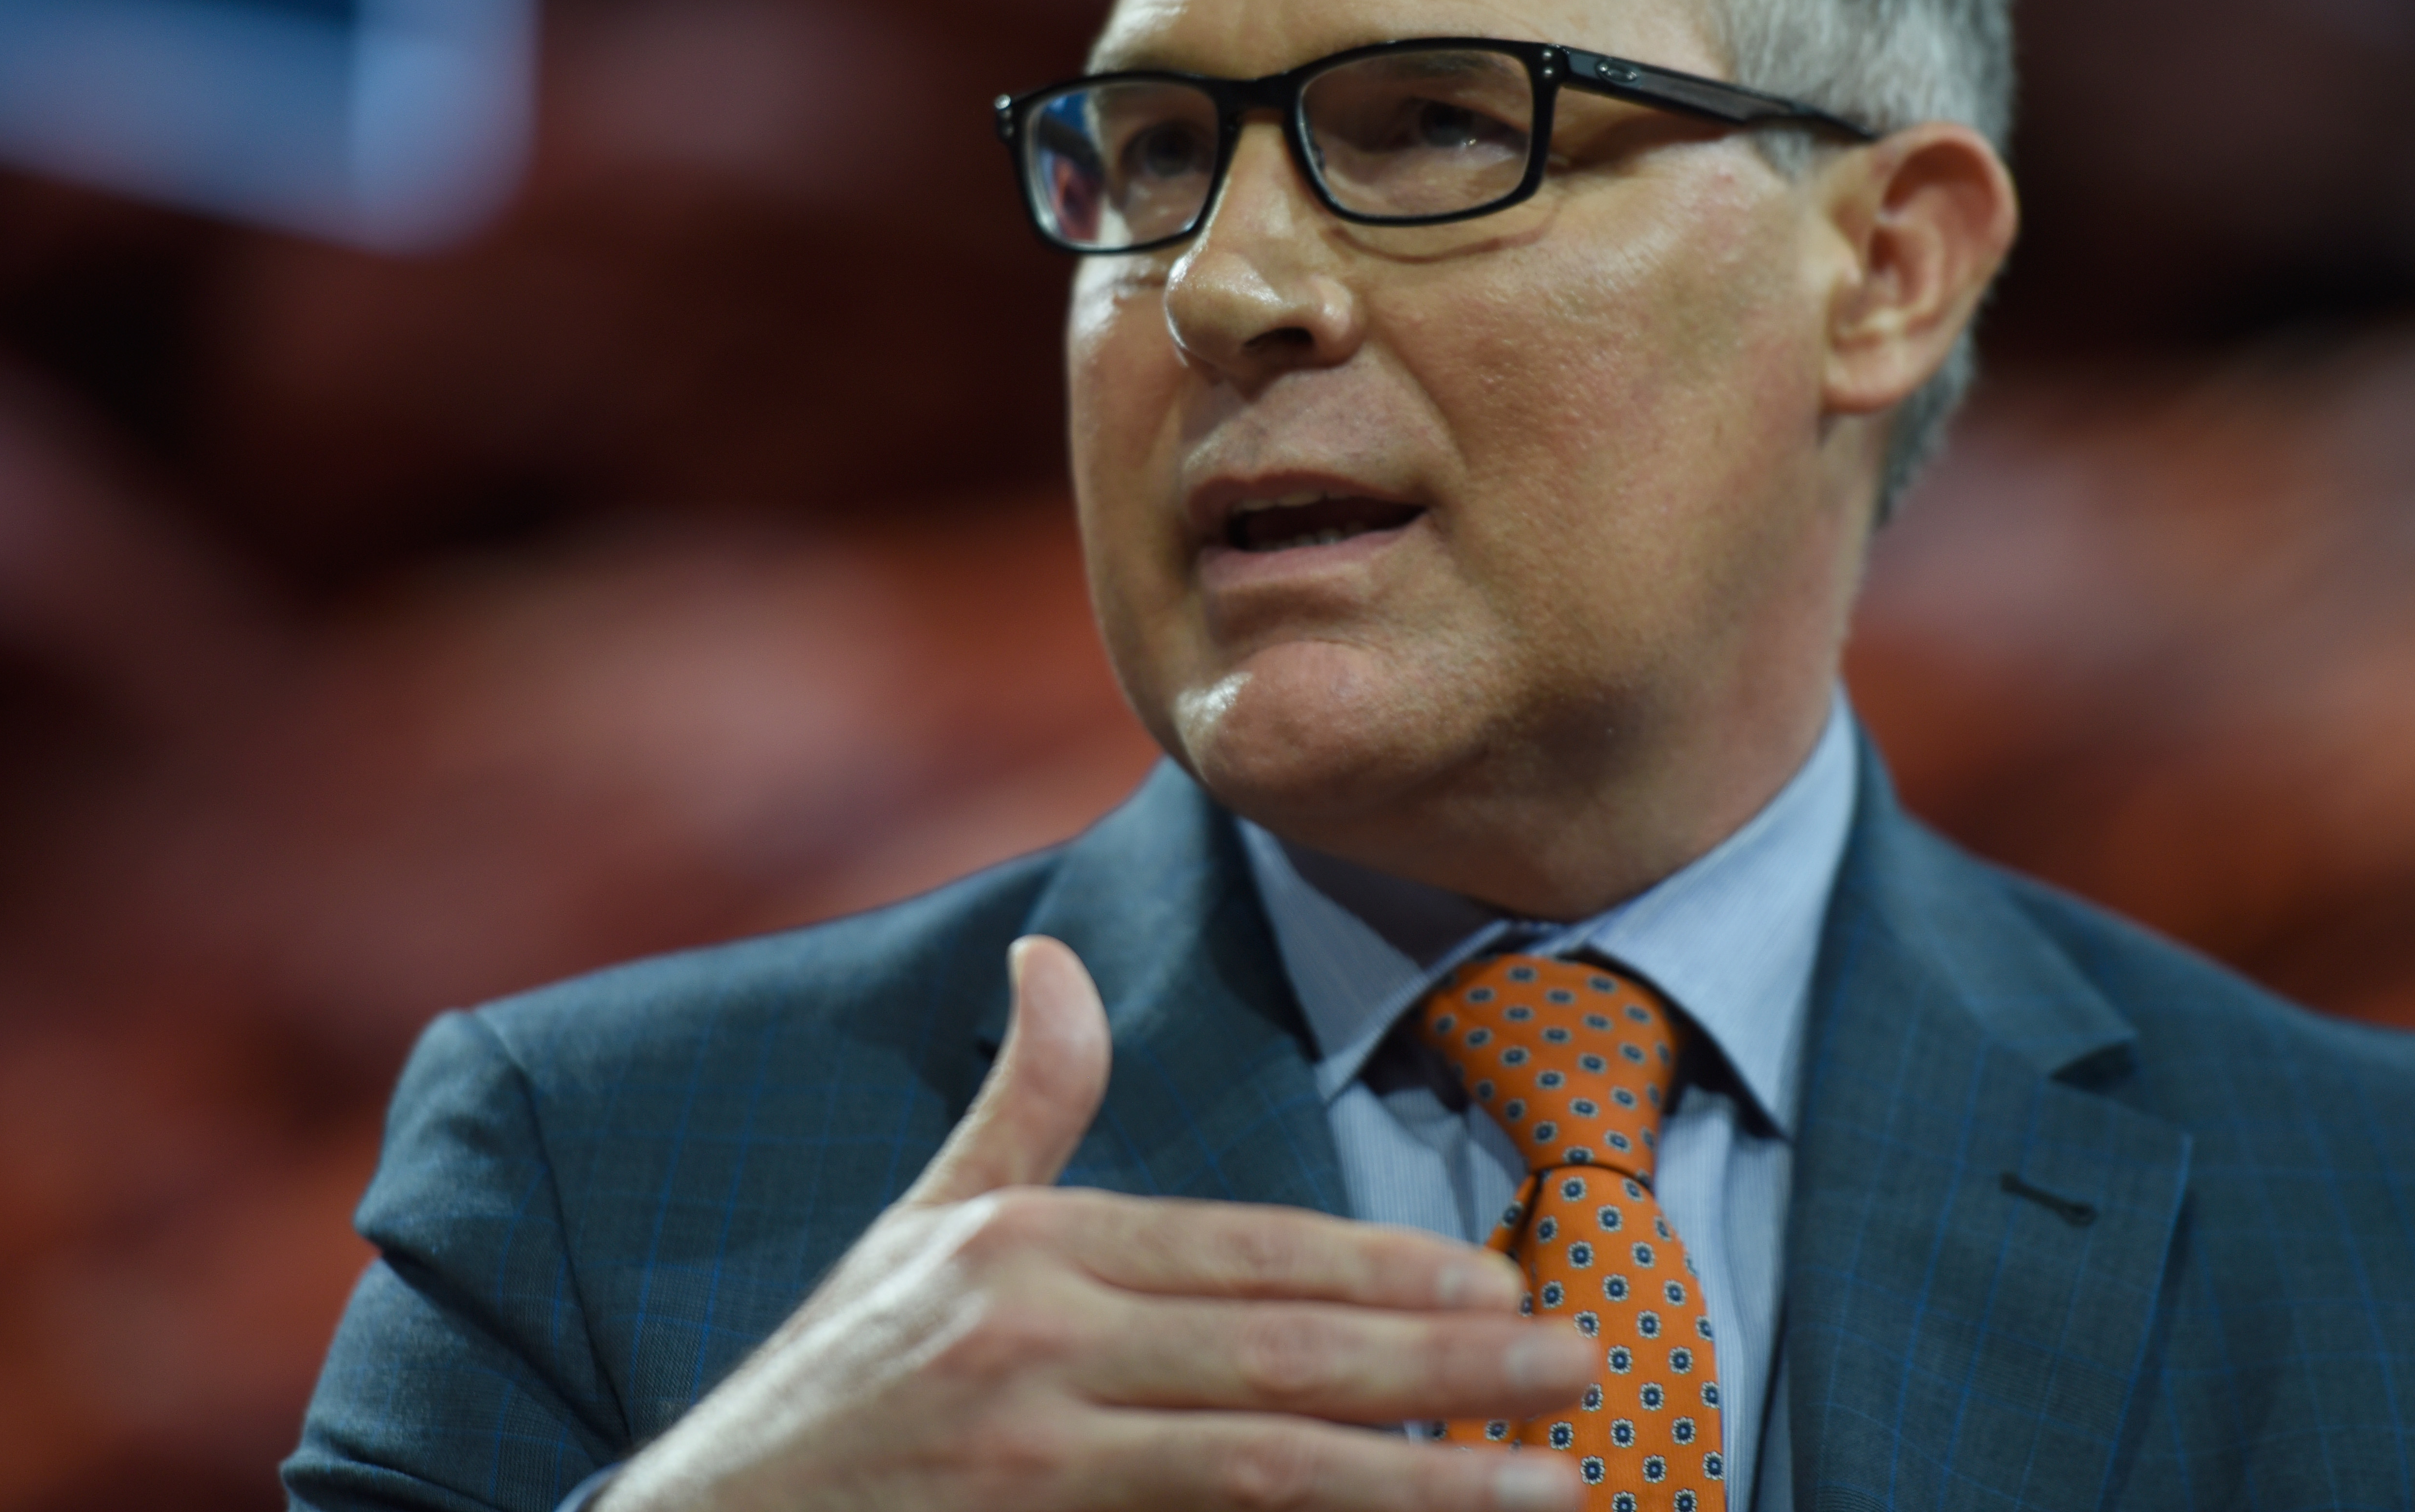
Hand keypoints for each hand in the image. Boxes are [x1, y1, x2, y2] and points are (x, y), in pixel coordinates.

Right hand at [603, 935, 1592, 1511]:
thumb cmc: (830, 1385)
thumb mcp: (916, 1226)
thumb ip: (1021, 1102)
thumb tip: (1055, 955)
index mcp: (1023, 1247)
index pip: (1243, 1253)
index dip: (1379, 1268)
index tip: (1499, 1281)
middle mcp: (1030, 1342)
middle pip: (1282, 1352)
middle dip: (1449, 1360)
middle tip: (1584, 1358)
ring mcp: (1029, 1456)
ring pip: (1268, 1466)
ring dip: (1427, 1478)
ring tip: (1555, 1483)